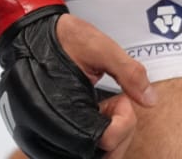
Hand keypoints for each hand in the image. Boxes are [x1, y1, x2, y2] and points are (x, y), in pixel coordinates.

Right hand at [0, 9, 155, 157]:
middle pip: (97, 155)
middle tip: (115, 104)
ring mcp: (39, 138)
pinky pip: (73, 151)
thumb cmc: (63, 39)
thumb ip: (129, 73)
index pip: (104, 141)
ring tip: (102, 110)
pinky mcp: (39, 138)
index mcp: (59, 108)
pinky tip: (92, 117)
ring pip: (86, 156)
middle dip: (118, 132)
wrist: (30, 35)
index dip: (123, 122)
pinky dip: (91, 140)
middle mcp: (44, 130)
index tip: (121, 99)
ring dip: (105, 138)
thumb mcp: (102, 47)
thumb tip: (150, 100)